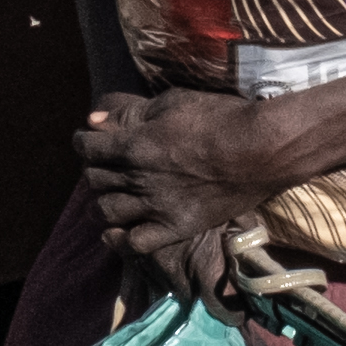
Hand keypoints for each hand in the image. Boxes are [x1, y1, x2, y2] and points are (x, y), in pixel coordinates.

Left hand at [77, 88, 287, 294]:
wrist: (262, 149)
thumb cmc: (220, 118)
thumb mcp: (172, 103)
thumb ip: (130, 114)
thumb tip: (93, 122)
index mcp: (134, 145)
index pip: (88, 148)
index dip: (83, 142)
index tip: (88, 139)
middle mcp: (139, 179)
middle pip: (95, 179)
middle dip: (93, 169)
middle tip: (103, 165)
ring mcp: (158, 207)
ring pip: (107, 212)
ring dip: (100, 203)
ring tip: (107, 195)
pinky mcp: (178, 227)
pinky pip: (136, 243)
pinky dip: (119, 240)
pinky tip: (115, 232)